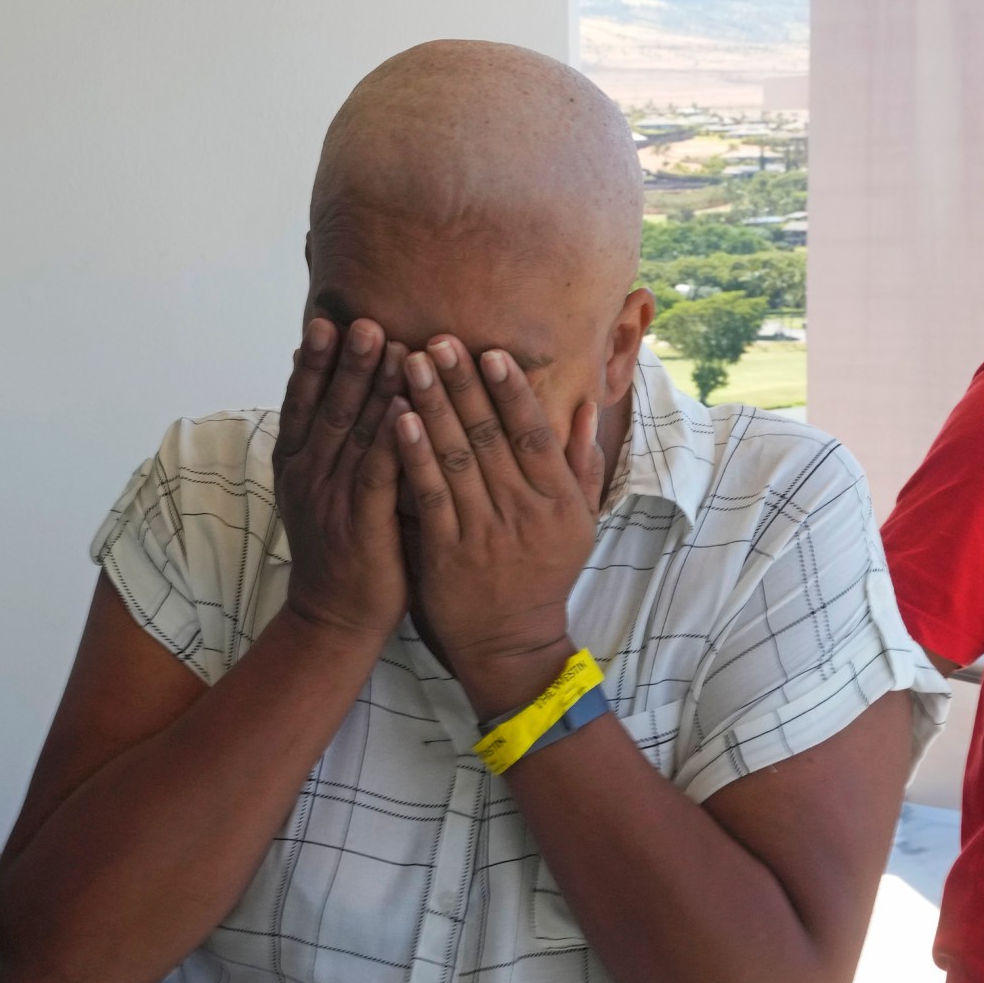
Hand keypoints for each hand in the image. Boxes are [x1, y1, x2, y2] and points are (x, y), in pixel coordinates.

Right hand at [274, 317, 409, 641]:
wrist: (335, 617)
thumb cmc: (339, 547)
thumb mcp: (317, 490)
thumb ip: (323, 443)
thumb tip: (322, 387)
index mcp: (295, 466)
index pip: (302, 404)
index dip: (314, 363)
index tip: (326, 321)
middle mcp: (308, 477)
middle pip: (329, 409)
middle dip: (346, 363)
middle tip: (362, 321)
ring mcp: (333, 500)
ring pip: (354, 434)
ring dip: (371, 388)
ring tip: (389, 345)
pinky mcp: (363, 524)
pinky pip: (378, 473)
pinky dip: (391, 438)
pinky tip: (407, 408)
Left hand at [392, 336, 604, 716]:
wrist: (511, 643)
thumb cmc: (544, 575)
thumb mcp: (579, 522)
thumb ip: (581, 463)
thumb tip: (587, 407)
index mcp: (557, 499)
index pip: (533, 432)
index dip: (510, 389)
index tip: (489, 351)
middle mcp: (523, 511)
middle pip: (490, 435)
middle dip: (462, 383)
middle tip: (438, 340)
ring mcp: (484, 531)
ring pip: (456, 457)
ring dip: (432, 405)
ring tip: (410, 363)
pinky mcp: (447, 552)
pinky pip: (429, 494)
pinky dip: (413, 454)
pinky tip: (397, 420)